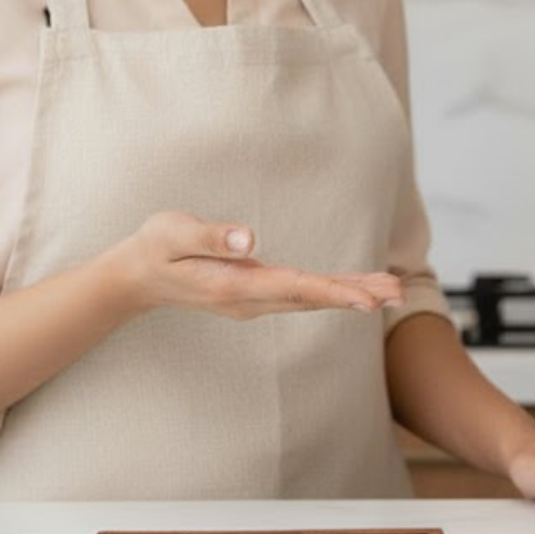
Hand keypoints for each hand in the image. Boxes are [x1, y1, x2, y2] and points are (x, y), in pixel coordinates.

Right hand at [112, 210, 403, 319]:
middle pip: (312, 298)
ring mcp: (254, 300)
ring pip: (311, 299)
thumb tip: (249, 238)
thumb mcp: (172, 232)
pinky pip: (303, 295)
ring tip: (393, 291)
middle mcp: (249, 300)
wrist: (135, 277)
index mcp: (233, 286)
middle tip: (399, 294)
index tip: (367, 300)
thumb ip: (210, 236)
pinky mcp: (256, 293)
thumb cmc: (154, 248)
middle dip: (356, 296)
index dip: (332, 292)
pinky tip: (358, 290)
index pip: (292, 288)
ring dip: (352, 295)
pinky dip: (334, 291)